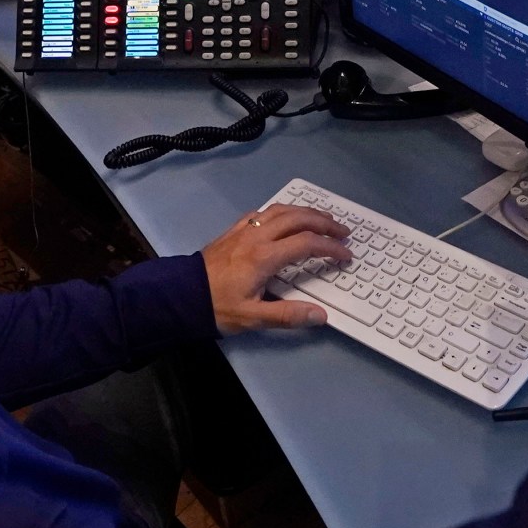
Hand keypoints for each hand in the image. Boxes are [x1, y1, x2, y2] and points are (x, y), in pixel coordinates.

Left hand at [201, 206, 351, 333]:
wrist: (181, 295)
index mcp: (264, 257)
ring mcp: (244, 230)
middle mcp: (256, 237)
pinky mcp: (233, 230)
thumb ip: (288, 316)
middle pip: (298, 219)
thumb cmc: (217, 307)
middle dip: (325, 222)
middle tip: (344, 231)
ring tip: (323, 219)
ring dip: (306, 212)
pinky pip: (263, 212)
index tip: (346, 255)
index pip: (307, 244)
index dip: (331, 247)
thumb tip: (320, 315)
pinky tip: (287, 218)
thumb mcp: (253, 318)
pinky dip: (282, 211)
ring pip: (281, 210)